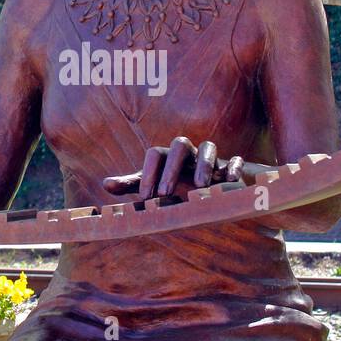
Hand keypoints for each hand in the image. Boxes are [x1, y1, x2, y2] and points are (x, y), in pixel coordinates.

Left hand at [101, 136, 254, 201]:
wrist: (212, 188)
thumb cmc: (177, 186)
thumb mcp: (154, 187)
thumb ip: (132, 185)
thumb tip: (105, 184)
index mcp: (168, 157)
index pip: (155, 153)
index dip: (148, 172)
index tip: (145, 197)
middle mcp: (188, 154)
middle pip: (180, 144)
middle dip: (172, 168)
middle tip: (165, 193)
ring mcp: (211, 158)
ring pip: (208, 147)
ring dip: (204, 164)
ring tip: (201, 187)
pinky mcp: (231, 166)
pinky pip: (235, 159)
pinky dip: (233, 167)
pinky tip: (229, 181)